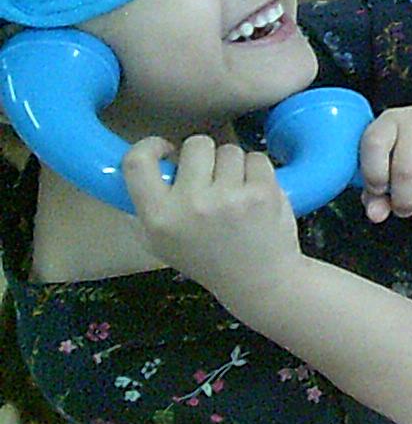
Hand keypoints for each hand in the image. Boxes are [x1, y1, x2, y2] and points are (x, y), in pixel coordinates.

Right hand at [123, 135, 300, 300]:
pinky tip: (254, 194)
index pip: (137, 162)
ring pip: (230, 149)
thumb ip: (150, 204)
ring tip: (235, 191)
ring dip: (233, 165)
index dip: (150, 146)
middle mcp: (191, 204)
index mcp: (158, 217)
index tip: (166, 149)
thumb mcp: (160, 241)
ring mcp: (229, 197)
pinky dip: (257, 172)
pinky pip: (257, 158)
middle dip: (205, 156)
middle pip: (196, 144)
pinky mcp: (262, 193)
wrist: (258, 280)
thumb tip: (146, 162)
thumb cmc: (207, 259)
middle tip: (211, 178)